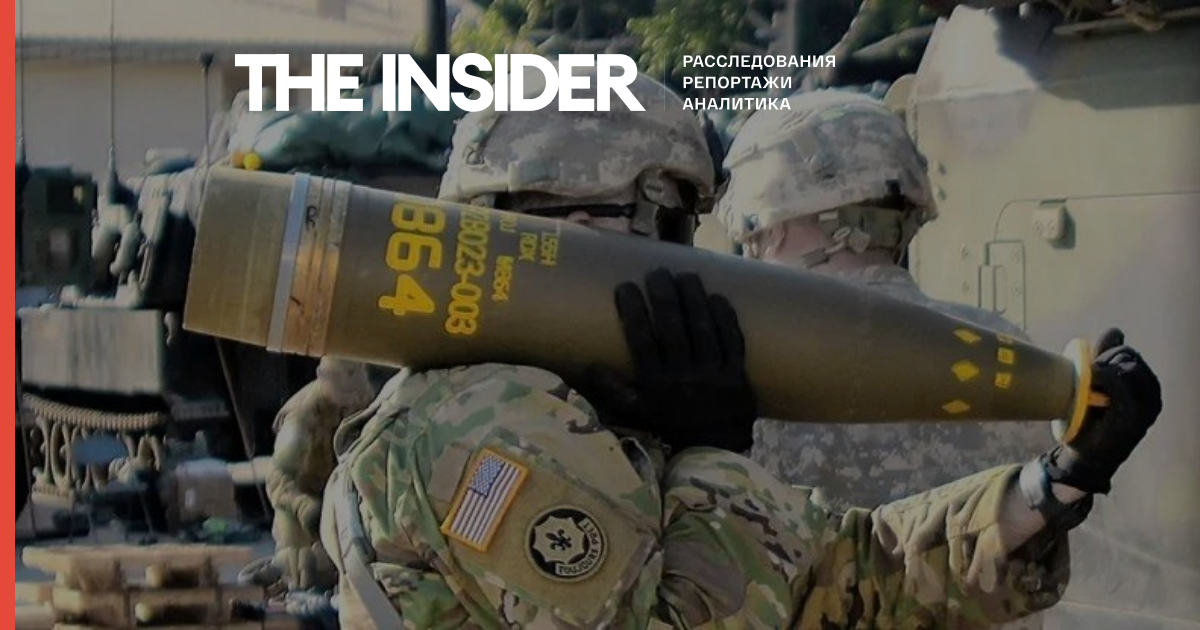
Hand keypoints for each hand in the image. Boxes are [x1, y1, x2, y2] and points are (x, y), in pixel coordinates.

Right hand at [577, 268, 757, 451]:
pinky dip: (725, 317)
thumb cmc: (672, 429)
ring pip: (703, 328)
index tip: (625, 286)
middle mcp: (684, 376)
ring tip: (685, 274)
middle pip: (673, 327)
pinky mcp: (738, 375)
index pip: (642, 340)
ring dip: (693, 298)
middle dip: (664, 296)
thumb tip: (590, 366)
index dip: (633, 311)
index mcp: (658, 385)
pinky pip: (732, 341)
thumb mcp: (638, 415)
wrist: (715, 452)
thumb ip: (614, 392)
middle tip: (657, 272)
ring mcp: (714, 374)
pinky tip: (717, 295)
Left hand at [1048, 328, 1162, 493]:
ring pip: (1125, 365)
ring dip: (1102, 370)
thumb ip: (1106, 358)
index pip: (1127, 352)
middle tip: (1088, 379)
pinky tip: (1092, 387)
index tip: (1090, 369)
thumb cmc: (1090, 421)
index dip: (1105, 353)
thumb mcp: (1097, 384)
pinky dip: (1102, 378)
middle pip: (1127, 356)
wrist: (1085, 457)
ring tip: (1090, 387)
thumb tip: (1117, 331)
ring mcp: (1147, 404)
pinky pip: (1120, 381)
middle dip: (1103, 360)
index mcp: (1144, 385)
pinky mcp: (1137, 413)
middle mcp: (1152, 393)